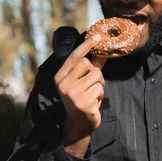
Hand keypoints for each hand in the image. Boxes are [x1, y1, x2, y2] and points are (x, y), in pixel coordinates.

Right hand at [54, 34, 107, 152]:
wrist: (79, 124)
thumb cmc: (82, 99)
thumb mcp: (83, 82)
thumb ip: (92, 67)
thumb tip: (102, 52)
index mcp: (60, 77)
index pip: (74, 56)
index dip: (86, 45)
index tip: (97, 36)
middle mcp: (63, 84)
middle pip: (87, 64)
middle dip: (95, 73)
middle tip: (92, 85)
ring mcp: (72, 94)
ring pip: (96, 75)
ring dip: (99, 85)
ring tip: (92, 94)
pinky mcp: (83, 103)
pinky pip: (99, 88)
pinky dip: (100, 95)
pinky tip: (94, 102)